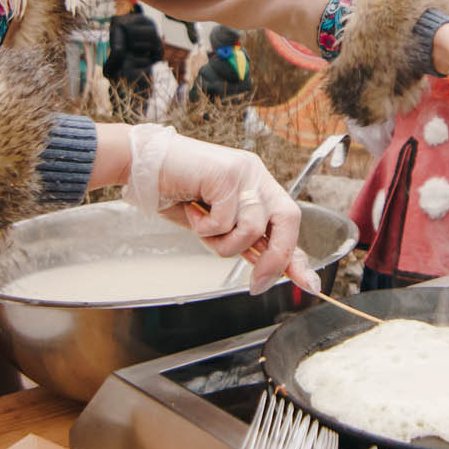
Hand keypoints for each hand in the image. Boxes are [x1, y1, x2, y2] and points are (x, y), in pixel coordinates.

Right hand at [118, 124, 318, 293]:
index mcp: (258, 185)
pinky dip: (204, 227)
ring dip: (223, 242)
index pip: (288, 223)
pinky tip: (190, 208)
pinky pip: (225, 221)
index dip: (296, 255)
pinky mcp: (227, 174)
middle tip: (256, 283)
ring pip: (251, 229)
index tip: (307, 282)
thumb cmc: (174, 192)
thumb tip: (269, 268)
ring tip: (200, 226)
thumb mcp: (214, 224)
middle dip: (275, 258)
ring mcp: (244, 172)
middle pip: (288, 220)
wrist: (141, 165)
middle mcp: (257, 175)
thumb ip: (242, 241)